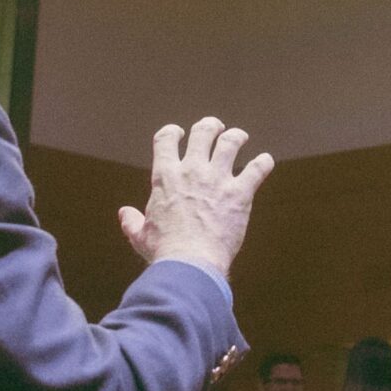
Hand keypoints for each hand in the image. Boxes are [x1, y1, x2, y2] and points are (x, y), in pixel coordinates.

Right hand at [118, 118, 273, 275]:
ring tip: (239, 136)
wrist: (190, 263)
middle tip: (215, 127)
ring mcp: (217, 179)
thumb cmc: (164, 251)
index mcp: (165, 177)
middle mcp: (191, 171)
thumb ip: (132, 221)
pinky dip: (263, 163)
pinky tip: (266, 161)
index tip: (178, 132)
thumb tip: (124, 213)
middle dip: (209, 126)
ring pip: (230, 143)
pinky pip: (256, 169)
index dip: (172, 132)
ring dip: (236, 136)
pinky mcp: (240, 193)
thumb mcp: (140, 236)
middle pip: (202, 133)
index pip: (165, 140)